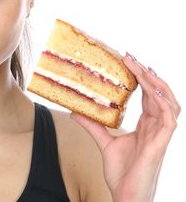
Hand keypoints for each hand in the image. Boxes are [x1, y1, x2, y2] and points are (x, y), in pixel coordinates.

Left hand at [71, 53, 179, 201]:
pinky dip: (164, 105)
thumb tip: (75, 111)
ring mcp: (160, 135)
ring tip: (143, 69)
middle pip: (158, 95)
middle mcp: (156, 127)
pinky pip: (170, 121)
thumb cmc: (122, 172)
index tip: (129, 62)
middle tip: (131, 58)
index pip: (147, 96)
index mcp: (146, 126)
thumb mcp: (104, 143)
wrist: (126, 195)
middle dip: (147, 75)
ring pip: (168, 103)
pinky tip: (154, 93)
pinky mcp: (160, 145)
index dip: (142, 79)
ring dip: (157, 85)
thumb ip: (93, 126)